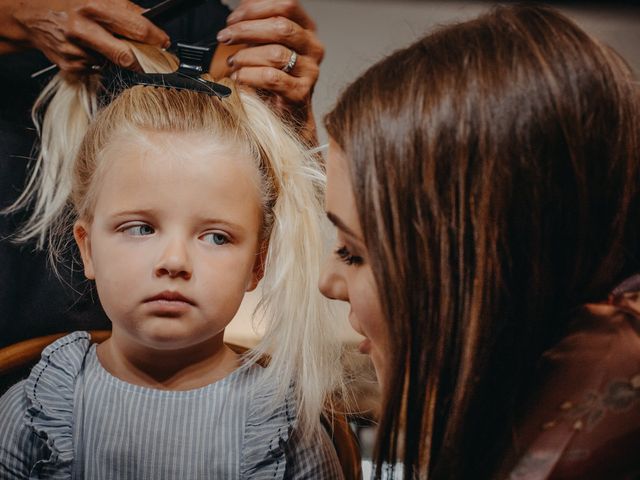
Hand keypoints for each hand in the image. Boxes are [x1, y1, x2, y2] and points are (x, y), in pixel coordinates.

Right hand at [7, 0, 168, 72]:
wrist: (30, 15)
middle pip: (127, 55)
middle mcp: (83, 30)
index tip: (164, 42)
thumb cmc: (65, 2)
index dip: (156, 38)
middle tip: (153, 56)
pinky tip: (88, 49)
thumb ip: (125, 8)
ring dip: (117, 57)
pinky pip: (98, 68)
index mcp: (94, 7)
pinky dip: (99, 61)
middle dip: (145, 59)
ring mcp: (76, 51)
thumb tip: (150, 20)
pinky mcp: (71, 67)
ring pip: (114, 63)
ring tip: (103, 41)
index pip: (136, 28)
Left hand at [216, 0, 323, 142]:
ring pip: (275, 53)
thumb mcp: (266, 44)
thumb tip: (241, 7)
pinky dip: (249, 76)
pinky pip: (271, 78)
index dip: (256, 8)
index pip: (287, 5)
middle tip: (225, 37)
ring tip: (232, 63)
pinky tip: (239, 77)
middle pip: (281, 27)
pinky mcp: (301, 92)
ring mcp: (310, 71)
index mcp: (307, 29)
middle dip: (246, 30)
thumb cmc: (274, 76)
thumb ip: (258, 22)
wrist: (288, 114)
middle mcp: (313, 48)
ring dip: (245, 56)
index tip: (233, 19)